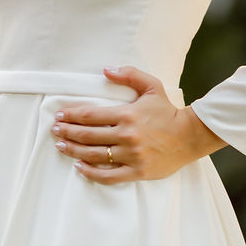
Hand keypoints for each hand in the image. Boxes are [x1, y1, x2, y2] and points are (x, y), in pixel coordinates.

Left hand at [50, 65, 226, 181]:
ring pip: (94, 155)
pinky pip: (108, 175)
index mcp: (127, 114)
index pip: (91, 115)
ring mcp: (131, 155)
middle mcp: (126, 136)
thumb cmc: (168, 111)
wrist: (190, 136)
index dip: (72, 115)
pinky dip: (91, 173)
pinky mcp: (137, 171)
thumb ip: (129, 75)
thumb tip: (106, 70)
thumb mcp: (152, 86)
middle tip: (55, 130)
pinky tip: (79, 168)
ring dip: (74, 151)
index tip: (60, 115)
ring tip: (60, 146)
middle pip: (88, 135)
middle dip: (68, 132)